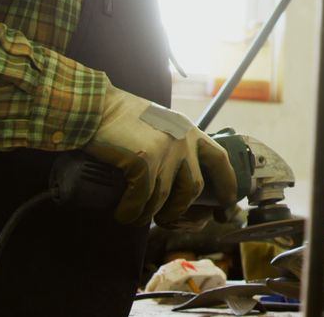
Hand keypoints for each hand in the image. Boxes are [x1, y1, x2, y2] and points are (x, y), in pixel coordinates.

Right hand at [84, 81, 237, 225]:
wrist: (95, 105)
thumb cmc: (121, 116)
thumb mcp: (159, 123)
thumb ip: (173, 141)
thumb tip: (175, 174)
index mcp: (189, 131)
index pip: (219, 159)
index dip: (227, 183)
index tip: (228, 201)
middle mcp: (183, 140)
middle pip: (193, 188)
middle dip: (179, 210)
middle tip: (164, 218)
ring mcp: (166, 151)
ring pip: (167, 198)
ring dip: (151, 214)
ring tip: (137, 217)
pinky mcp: (145, 161)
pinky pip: (143, 199)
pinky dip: (132, 212)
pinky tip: (124, 214)